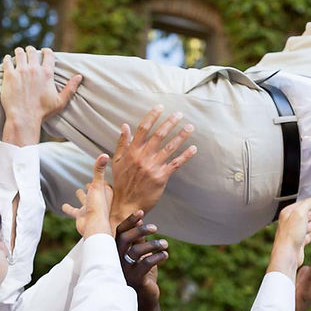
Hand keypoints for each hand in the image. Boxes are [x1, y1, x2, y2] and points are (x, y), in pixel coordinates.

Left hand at [1, 47, 81, 144]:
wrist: (24, 118)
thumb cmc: (43, 112)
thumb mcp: (61, 101)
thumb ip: (71, 88)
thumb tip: (80, 76)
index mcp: (47, 73)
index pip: (48, 54)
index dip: (46, 51)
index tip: (44, 51)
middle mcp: (34, 69)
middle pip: (32, 51)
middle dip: (31, 50)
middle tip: (29, 52)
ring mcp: (21, 71)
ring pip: (19, 53)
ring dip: (19, 52)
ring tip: (18, 53)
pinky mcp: (9, 76)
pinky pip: (7, 61)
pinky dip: (7, 59)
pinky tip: (7, 59)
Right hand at [62, 154, 113, 238]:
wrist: (93, 227)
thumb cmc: (98, 206)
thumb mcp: (98, 184)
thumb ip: (99, 169)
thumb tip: (104, 154)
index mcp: (105, 194)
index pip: (105, 185)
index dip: (103, 181)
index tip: (102, 175)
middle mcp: (98, 202)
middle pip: (95, 193)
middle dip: (92, 188)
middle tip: (89, 183)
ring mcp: (89, 210)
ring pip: (85, 201)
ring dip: (82, 197)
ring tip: (78, 191)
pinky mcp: (81, 216)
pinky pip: (74, 211)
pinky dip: (68, 208)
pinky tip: (63, 206)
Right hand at [109, 106, 196, 222]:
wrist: (126, 204)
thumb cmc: (121, 182)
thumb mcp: (117, 161)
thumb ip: (122, 143)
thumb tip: (124, 126)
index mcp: (132, 151)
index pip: (143, 129)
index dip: (152, 116)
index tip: (160, 107)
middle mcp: (143, 157)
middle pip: (159, 135)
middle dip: (170, 122)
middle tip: (179, 114)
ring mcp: (153, 167)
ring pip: (170, 147)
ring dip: (181, 136)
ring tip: (190, 126)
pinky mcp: (161, 177)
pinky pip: (176, 163)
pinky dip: (185, 155)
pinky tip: (194, 148)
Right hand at [115, 211, 167, 310]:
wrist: (143, 300)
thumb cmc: (140, 274)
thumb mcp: (139, 255)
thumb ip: (138, 239)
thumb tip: (141, 219)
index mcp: (114, 253)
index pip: (118, 233)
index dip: (129, 221)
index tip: (141, 212)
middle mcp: (116, 261)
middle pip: (125, 239)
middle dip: (141, 230)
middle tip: (156, 228)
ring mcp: (124, 271)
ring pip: (137, 251)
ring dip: (154, 244)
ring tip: (165, 244)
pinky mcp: (135, 280)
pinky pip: (146, 264)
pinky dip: (158, 257)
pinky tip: (166, 255)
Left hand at [267, 196, 310, 278]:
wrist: (287, 254)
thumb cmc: (290, 234)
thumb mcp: (300, 214)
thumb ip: (309, 204)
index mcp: (288, 213)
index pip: (303, 204)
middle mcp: (291, 222)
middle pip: (307, 213)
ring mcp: (295, 232)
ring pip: (310, 224)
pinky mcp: (300, 242)